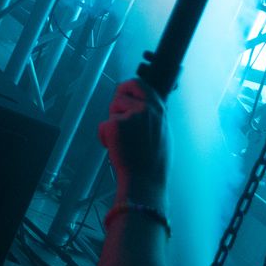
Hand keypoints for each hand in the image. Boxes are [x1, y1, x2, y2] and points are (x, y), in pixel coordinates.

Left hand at [99, 79, 168, 206]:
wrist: (145, 181)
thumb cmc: (153, 162)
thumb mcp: (163, 133)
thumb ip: (152, 116)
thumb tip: (142, 105)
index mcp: (158, 110)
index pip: (139, 84)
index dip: (128, 88)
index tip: (124, 94)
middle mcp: (145, 110)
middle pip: (121, 92)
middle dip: (117, 105)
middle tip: (120, 121)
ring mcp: (130, 116)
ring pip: (111, 109)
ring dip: (113, 122)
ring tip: (124, 140)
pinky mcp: (115, 126)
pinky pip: (103, 125)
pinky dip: (104, 137)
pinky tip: (116, 148)